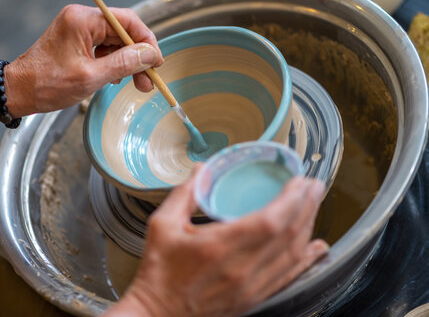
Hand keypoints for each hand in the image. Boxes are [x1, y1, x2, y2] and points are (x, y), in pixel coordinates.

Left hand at [5, 4, 162, 116]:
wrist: (18, 91)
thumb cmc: (46, 84)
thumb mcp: (91, 77)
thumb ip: (124, 64)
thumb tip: (150, 55)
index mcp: (83, 20)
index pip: (127, 21)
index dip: (146, 41)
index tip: (157, 61)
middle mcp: (81, 19)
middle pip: (122, 31)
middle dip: (138, 56)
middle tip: (148, 79)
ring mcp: (77, 29)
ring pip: (114, 41)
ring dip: (127, 62)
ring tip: (137, 83)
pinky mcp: (75, 41)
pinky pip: (103, 48)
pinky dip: (114, 63)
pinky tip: (118, 78)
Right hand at [107, 170, 327, 316]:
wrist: (158, 313)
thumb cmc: (159, 271)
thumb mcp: (162, 225)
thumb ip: (184, 194)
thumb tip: (202, 170)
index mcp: (218, 247)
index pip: (270, 221)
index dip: (292, 200)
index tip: (300, 182)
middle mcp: (240, 269)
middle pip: (288, 235)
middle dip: (307, 207)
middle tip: (314, 187)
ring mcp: (250, 286)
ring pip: (292, 255)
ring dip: (308, 227)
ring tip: (314, 206)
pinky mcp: (253, 297)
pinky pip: (288, 276)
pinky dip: (306, 260)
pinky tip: (316, 248)